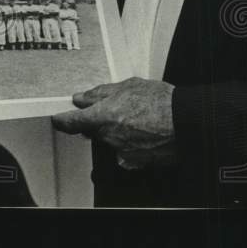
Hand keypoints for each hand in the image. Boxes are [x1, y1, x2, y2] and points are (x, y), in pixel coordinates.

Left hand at [51, 77, 176, 169]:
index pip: (71, 122)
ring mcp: (121, 151)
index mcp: (103, 116)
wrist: (187, 122)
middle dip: (99, 120)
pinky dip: (129, 144)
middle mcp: (109, 136)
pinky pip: (123, 152)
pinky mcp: (134, 161)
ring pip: (109, 139)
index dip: (62, 120)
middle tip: (118, 109)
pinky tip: (142, 134)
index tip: (59, 119)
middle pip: (92, 129)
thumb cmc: (161, 102)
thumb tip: (82, 98)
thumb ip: (100, 93)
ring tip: (137, 119)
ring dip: (116, 131)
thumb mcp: (128, 86)